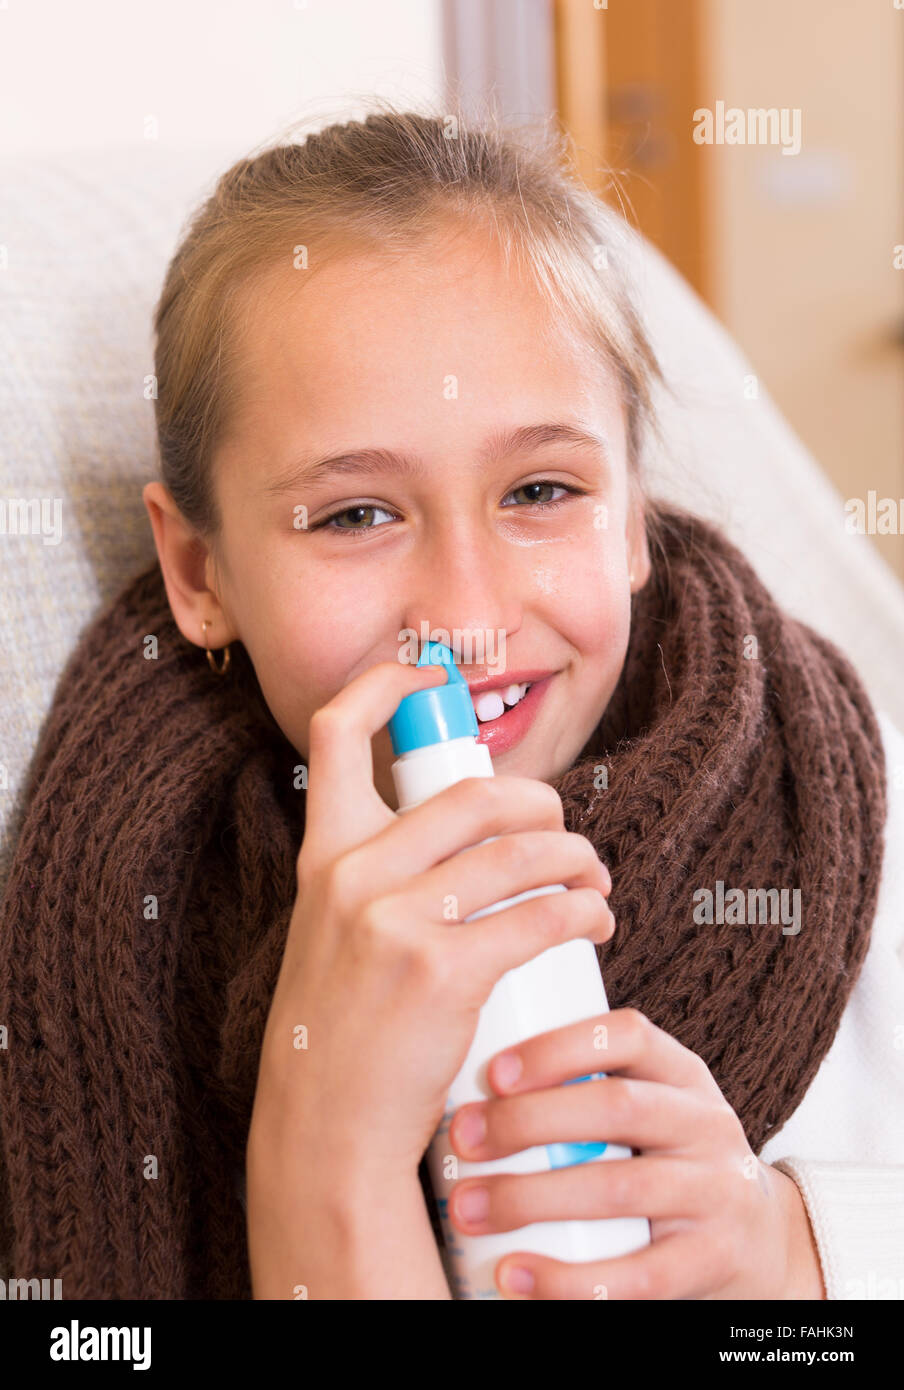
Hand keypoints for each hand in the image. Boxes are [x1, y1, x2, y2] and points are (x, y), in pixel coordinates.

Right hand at [250, 659, 614, 1183]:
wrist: (323, 1129)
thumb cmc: (340, 1032)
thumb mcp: (333, 932)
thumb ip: (378, 875)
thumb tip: (471, 835)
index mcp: (323, 854)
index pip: (336, 731)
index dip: (386, 681)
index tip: (430, 674)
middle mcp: (352, 873)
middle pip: (474, 790)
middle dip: (542, 802)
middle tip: (566, 833)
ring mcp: (395, 920)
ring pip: (520, 849)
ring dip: (577, 857)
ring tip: (596, 880)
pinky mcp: (443, 970)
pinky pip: (541, 913)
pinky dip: (584, 909)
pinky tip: (595, 920)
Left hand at [445, 1007, 826, 1299]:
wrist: (755, 1239)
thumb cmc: (665, 1159)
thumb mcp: (648, 1105)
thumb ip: (585, 1088)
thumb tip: (467, 1077)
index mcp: (680, 1073)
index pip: (626, 1035)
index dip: (558, 1047)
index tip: (493, 1072)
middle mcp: (705, 1123)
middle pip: (617, 1107)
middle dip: (529, 1121)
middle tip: (463, 1138)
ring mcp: (717, 1192)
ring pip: (620, 1188)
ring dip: (531, 1198)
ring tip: (468, 1208)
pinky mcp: (714, 1259)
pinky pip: (639, 1275)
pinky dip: (569, 1279)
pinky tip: (514, 1274)